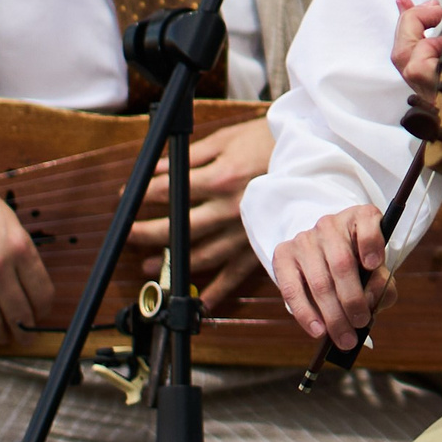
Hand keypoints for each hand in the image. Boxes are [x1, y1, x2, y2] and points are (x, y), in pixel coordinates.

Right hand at [0, 131, 57, 344]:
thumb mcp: (7, 220)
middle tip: (24, 337)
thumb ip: (19, 250)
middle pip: (17, 310)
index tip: (40, 316)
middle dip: (23, 329)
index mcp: (19, 246)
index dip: (42, 309)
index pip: (40, 290)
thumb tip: (28, 281)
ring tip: (2, 339)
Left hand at [129, 115, 275, 309]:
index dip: (142, 194)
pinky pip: (236, 273)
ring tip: (149, 268)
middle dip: (146, 233)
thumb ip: (191, 158)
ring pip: (202, 254)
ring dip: (173, 264)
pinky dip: (218, 291)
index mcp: (220, 178)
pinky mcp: (260, 242)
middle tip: (127, 236)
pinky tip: (200, 302)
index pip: (169, 191)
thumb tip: (156, 170)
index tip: (127, 196)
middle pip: (178, 228)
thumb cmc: (269, 141)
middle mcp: (230, 209)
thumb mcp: (226, 139)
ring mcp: (245, 229)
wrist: (314, 150)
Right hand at [272, 205, 395, 347]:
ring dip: (333, 314)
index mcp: (360, 217)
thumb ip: (382, 285)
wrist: (323, 254)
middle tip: (360, 325)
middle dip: (352, 300)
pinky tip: (318, 331)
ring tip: (344, 338)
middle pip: (342, 263)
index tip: (374, 265)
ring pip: (319, 281)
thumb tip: (369, 302)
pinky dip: (306, 313)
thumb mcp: (377, 270)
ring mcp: (305, 238)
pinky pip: (291, 289)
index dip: (371, 243)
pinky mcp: (283, 254)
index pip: (367, 221)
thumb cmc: (358, 265)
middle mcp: (330, 224)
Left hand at [391, 0, 441, 163]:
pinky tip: (428, 22)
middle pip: (405, 63)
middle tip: (432, 7)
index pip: (415, 62)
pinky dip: (420, 41)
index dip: (416, 27)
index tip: (438, 8)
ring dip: (412, 32)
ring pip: (412, 65)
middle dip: (410, 26)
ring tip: (422, 7)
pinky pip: (424, 67)